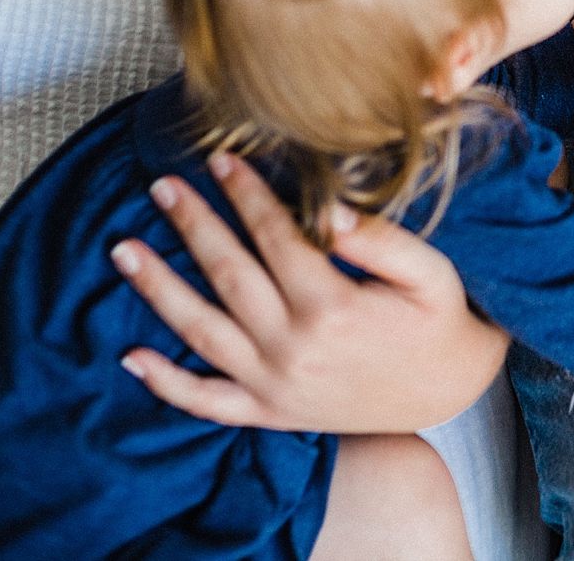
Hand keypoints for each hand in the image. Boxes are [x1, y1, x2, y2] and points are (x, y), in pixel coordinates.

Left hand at [114, 153, 506, 432]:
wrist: (449, 392)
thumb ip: (380, 241)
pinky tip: (131, 358)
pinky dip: (166, 384)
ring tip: (125, 251)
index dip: (245, 196)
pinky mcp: (271, 412)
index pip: (274, 238)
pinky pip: (207, 403)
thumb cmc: (440, 322)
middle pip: (228, 275)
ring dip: (158, 290)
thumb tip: (328, 210)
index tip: (220, 161)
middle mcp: (294, 348)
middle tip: (161, 187)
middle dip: (193, 225)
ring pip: (201, 333)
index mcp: (333, 308)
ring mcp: (275, 386)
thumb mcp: (430, 273)